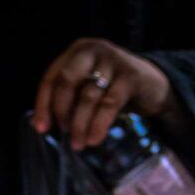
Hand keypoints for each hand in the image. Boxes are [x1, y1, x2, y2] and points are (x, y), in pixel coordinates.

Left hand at [33, 39, 171, 149]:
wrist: (154, 86)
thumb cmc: (114, 89)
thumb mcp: (89, 89)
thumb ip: (68, 100)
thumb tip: (39, 124)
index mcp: (77, 52)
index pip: (52, 77)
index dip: (44, 104)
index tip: (41, 128)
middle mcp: (93, 50)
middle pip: (67, 81)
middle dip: (62, 111)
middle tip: (64, 133)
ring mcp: (112, 60)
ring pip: (88, 96)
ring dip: (80, 123)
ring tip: (80, 144)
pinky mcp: (130, 76)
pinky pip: (109, 104)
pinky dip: (99, 124)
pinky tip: (94, 139)